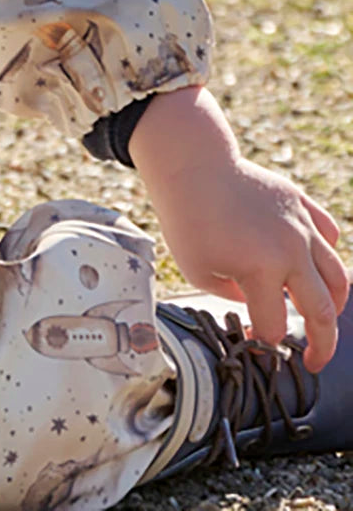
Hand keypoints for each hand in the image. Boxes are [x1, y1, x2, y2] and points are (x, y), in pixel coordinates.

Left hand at [131, 86, 349, 371]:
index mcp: (263, 268)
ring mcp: (302, 224)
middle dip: (321, 344)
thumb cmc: (187, 216)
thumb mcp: (196, 268)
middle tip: (313, 361)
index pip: (275, 324)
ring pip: (338, 276)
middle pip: (323, 311)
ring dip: (334, 304)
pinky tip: (314, 267)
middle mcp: (292, 250)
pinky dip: (326, 255)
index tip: (254, 339)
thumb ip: (232, 295)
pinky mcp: (301, 203)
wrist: (190, 163)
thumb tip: (259, 303)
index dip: (264, 339)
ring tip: (324, 320)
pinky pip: (328, 235)